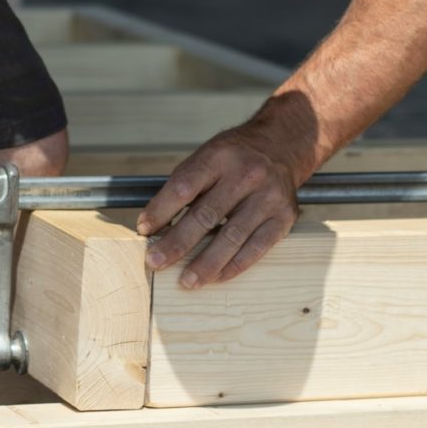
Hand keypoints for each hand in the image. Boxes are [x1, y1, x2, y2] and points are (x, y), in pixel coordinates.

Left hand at [136, 120, 301, 288]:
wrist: (281, 146)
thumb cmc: (234, 157)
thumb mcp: (207, 156)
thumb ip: (183, 187)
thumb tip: (154, 226)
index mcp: (220, 156)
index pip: (184, 187)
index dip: (161, 210)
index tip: (143, 230)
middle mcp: (246, 175)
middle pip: (206, 215)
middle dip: (177, 243)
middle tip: (155, 262)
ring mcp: (268, 197)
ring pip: (232, 237)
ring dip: (206, 263)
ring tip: (186, 281)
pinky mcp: (283, 218)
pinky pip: (256, 248)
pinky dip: (234, 266)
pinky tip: (216, 277)